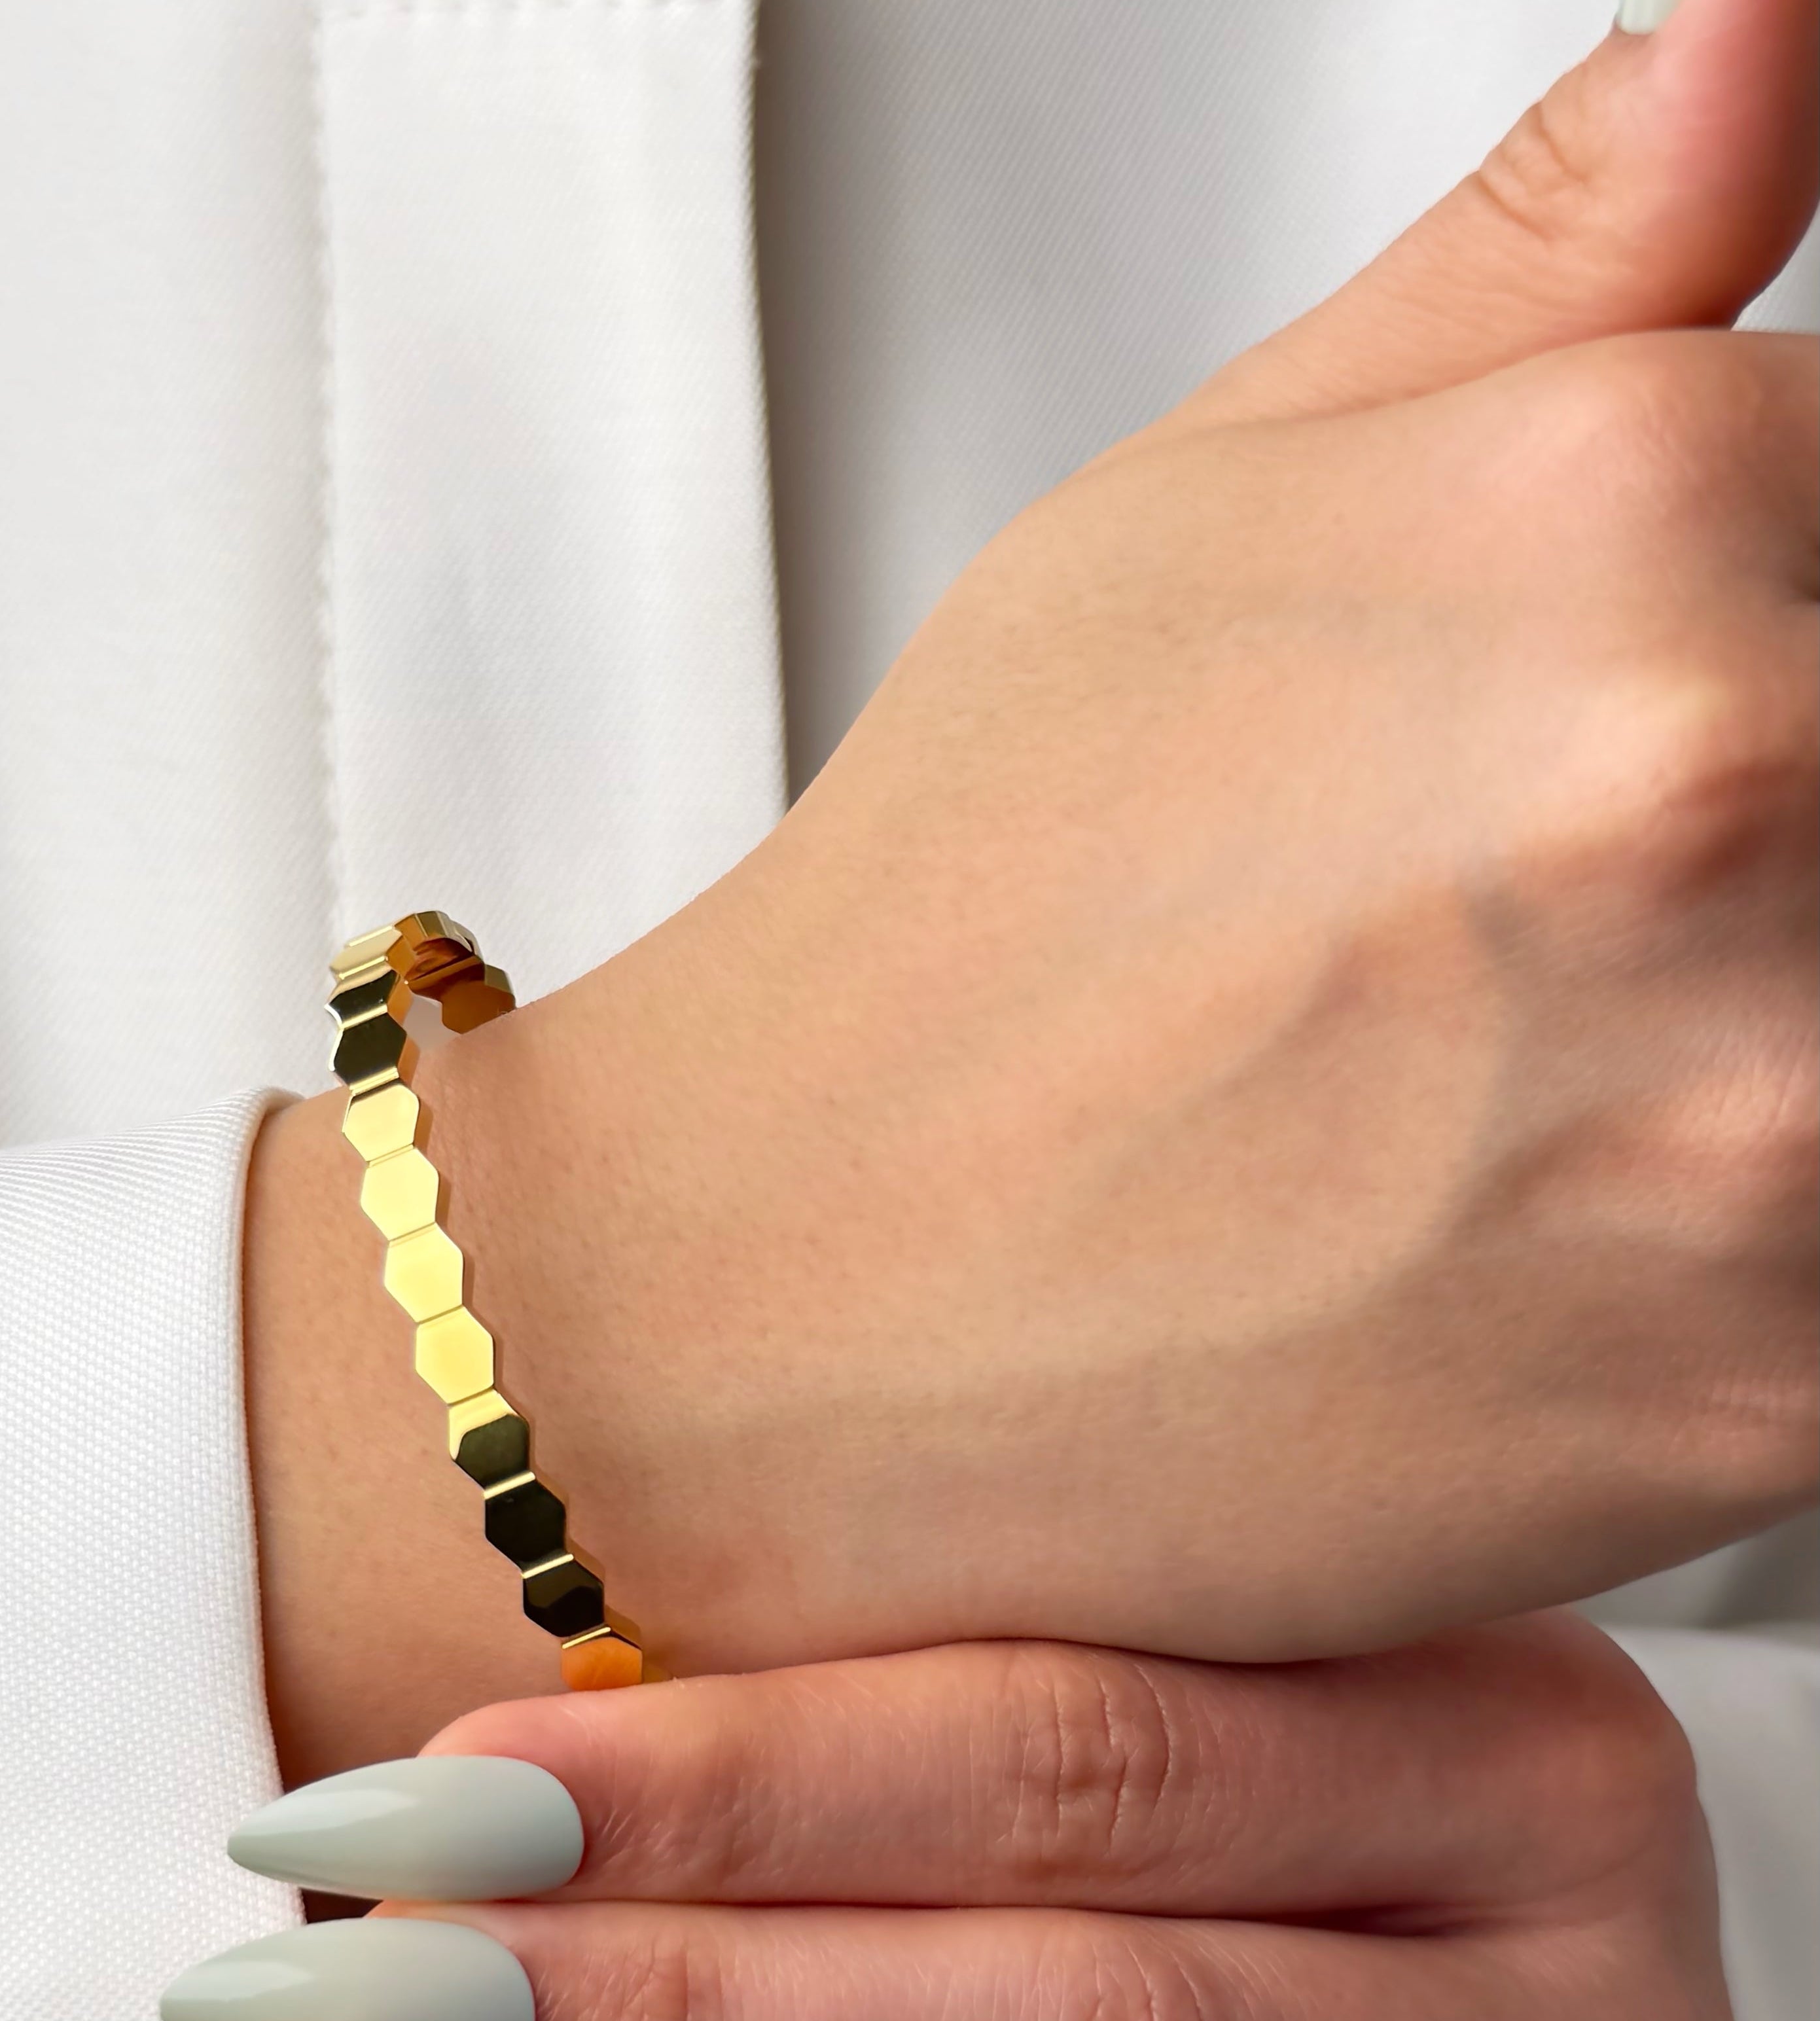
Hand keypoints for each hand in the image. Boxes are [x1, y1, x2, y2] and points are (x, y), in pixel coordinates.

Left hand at [162, 1617, 1744, 2020]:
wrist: (1471, 1900)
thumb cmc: (1305, 1710)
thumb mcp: (1223, 1644)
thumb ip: (981, 1667)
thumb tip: (528, 1731)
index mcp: (1500, 1724)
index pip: (1079, 1748)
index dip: (749, 1786)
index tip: (436, 1776)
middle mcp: (1559, 1949)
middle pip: (1086, 2005)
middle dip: (696, 2001)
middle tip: (370, 1972)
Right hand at [245, 0, 1818, 1771]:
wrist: (800, 1290)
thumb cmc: (967, 922)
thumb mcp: (1203, 503)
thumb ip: (1544, 254)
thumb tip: (1759, 41)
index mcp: (1617, 506)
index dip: (1768, 599)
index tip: (1651, 691)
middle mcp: (1732, 780)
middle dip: (1765, 819)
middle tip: (1544, 915)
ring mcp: (1787, 1116)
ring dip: (1762, 1034)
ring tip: (1540, 1087)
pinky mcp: (1781, 1386)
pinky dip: (1753, 1247)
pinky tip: (1557, 1232)